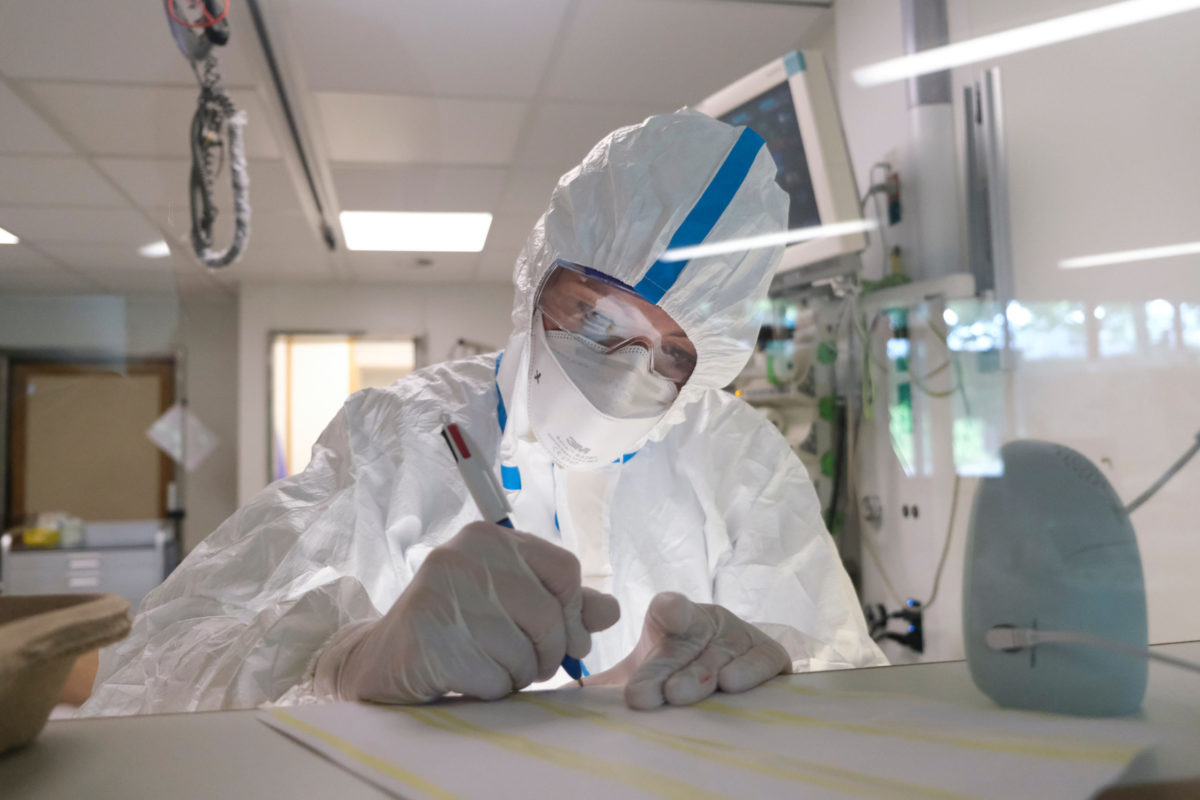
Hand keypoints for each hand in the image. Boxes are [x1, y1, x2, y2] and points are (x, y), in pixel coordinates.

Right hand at [323, 522, 619, 702]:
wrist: (382, 659)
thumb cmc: (458, 627)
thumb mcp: (511, 603)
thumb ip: (563, 604)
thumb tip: (613, 611)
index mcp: (489, 538)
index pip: (566, 569)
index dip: (573, 611)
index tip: (564, 634)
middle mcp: (463, 556)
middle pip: (550, 615)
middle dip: (549, 652)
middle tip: (530, 663)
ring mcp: (442, 595)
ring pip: (524, 652)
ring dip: (518, 674)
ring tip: (490, 666)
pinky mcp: (429, 638)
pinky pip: (494, 679)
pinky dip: (491, 690)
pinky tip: (467, 677)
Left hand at [585, 591, 788, 709]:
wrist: (732, 681)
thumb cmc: (674, 674)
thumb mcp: (639, 674)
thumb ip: (604, 684)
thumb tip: (558, 698)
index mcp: (673, 617)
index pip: (669, 608)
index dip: (670, 611)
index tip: (668, 617)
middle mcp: (708, 620)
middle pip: (688, 640)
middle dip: (665, 668)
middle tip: (644, 694)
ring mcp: (740, 636)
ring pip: (720, 654)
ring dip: (700, 674)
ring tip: (680, 694)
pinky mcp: (769, 654)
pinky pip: (762, 660)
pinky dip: (748, 671)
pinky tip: (731, 683)